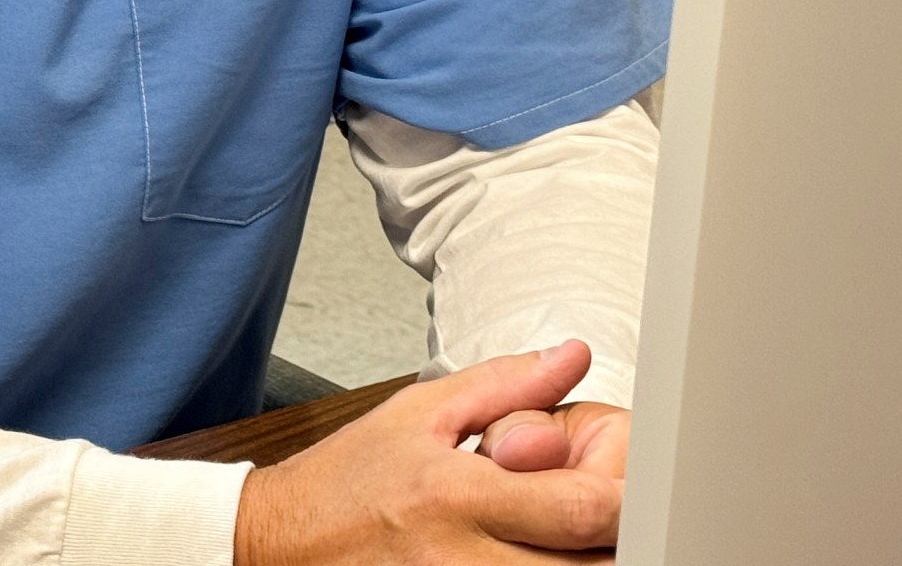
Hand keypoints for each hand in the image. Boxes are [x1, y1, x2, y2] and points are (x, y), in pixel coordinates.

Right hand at [233, 341, 624, 563]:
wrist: (278, 543)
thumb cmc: (345, 481)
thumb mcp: (418, 412)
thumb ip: (504, 385)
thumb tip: (571, 356)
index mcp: (457, 494)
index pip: (582, 508)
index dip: (623, 494)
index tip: (619, 474)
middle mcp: (463, 559)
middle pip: (591, 565)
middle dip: (616, 535)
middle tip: (601, 507)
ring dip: (583, 558)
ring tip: (565, 528)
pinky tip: (537, 550)